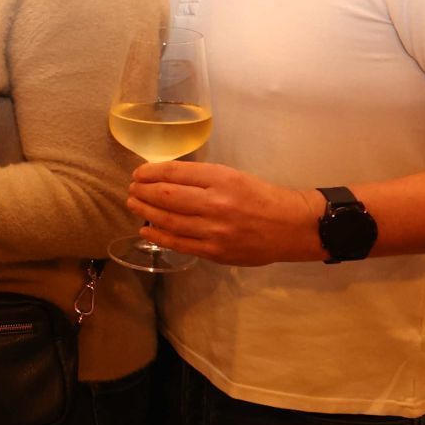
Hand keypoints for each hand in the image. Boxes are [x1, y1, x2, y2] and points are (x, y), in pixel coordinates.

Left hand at [127, 162, 325, 265]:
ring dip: (145, 211)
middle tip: (132, 189)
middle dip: (143, 191)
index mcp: (222, 179)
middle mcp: (216, 203)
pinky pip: (178, 243)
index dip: (150, 172)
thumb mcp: (234, 176)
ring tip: (133, 204)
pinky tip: (145, 229)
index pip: (175, 173)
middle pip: (166, 196)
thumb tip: (165, 180)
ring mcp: (214, 230)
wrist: (292, 226)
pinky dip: (157, 235)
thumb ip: (202, 179)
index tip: (138, 173)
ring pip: (168, 220)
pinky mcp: (215, 251)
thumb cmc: (261, 197)